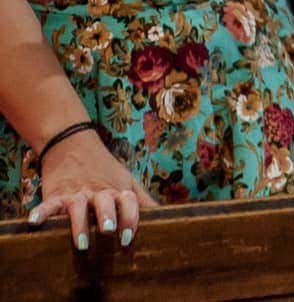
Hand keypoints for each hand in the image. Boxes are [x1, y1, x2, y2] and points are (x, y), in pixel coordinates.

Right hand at [28, 131, 157, 248]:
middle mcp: (97, 192)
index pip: (129, 202)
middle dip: (108, 216)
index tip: (129, 237)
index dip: (131, 218)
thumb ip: (142, 200)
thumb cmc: (105, 169)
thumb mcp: (126, 180)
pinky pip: (48, 204)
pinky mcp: (55, 194)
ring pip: (78, 207)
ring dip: (79, 224)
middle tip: (109, 231)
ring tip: (81, 242)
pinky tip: (34, 222)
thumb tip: (165, 216)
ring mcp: (75, 193)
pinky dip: (41, 212)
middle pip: (105, 202)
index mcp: (116, 190)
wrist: (73, 145)